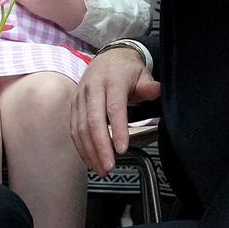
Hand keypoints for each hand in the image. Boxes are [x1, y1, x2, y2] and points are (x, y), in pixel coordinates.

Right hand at [72, 44, 158, 174]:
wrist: (108, 58)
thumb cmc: (127, 70)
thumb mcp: (142, 74)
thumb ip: (148, 86)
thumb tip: (155, 90)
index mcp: (112, 80)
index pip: (114, 107)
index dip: (118, 129)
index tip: (122, 149)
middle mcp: (92, 88)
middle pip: (93, 121)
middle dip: (101, 147)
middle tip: (109, 166)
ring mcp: (80, 97)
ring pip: (81, 128)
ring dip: (90, 151)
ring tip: (102, 169)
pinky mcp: (74, 105)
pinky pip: (74, 129)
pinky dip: (81, 146)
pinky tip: (90, 160)